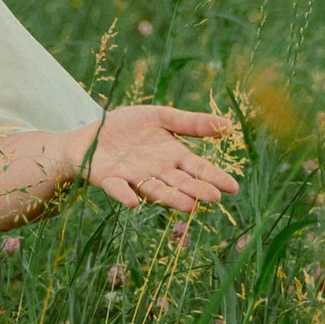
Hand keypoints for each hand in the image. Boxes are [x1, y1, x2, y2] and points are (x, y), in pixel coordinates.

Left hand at [77, 105, 240, 214]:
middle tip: (214, 198)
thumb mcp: (160, 117)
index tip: (233, 187)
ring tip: (188, 206)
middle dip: (196, 190)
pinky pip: (118, 189)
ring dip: (170, 198)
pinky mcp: (109, 179)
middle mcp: (157, 172)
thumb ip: (191, 123)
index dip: (214, 177)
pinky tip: (133, 201)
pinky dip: (124, 195)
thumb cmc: (128, 127)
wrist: (90, 133)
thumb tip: (229, 126)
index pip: (198, 169)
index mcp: (172, 156)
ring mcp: (133, 178)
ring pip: (155, 190)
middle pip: (180, 183)